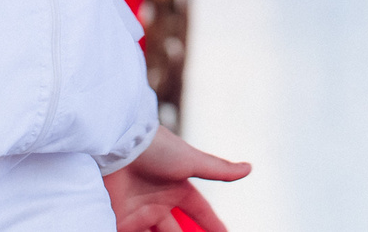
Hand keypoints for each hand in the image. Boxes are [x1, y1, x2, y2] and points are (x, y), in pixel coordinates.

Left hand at [103, 129, 250, 231]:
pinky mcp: (122, 220)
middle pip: (178, 231)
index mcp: (179, 188)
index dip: (212, 225)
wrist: (118, 144)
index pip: (200, 211)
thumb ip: (218, 169)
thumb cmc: (157, 148)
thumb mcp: (191, 160)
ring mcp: (141, 213)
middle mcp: (161, 202)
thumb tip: (249, 168)